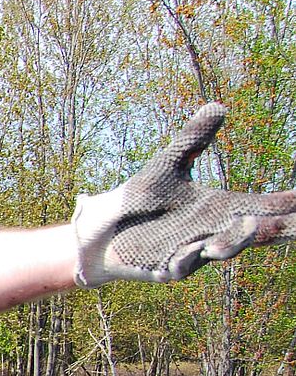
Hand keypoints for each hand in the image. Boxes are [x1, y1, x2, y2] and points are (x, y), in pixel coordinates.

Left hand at [72, 103, 295, 286]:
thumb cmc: (137, 200)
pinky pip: (183, 266)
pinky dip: (192, 257)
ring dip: (238, 239)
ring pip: (225, 249)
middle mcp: (214, 233)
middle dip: (285, 228)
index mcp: (221, 210)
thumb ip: (193, 140)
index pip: (268, 206)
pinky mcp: (165, 268)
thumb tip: (219, 106)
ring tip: (251, 224)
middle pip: (259, 232)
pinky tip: (200, 248)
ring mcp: (192, 253)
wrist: (99, 230)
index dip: (292, 203)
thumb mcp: (168, 165)